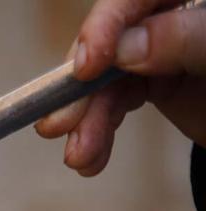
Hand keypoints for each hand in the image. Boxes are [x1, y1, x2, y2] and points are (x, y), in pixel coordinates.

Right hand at [35, 0, 205, 175]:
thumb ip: (190, 40)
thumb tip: (126, 49)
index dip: (105, 26)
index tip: (86, 67)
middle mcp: (173, 14)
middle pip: (113, 42)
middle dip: (84, 89)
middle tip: (57, 124)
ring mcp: (162, 48)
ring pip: (108, 79)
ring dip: (87, 122)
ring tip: (79, 159)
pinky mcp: (156, 79)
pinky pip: (116, 102)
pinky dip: (100, 133)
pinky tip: (91, 160)